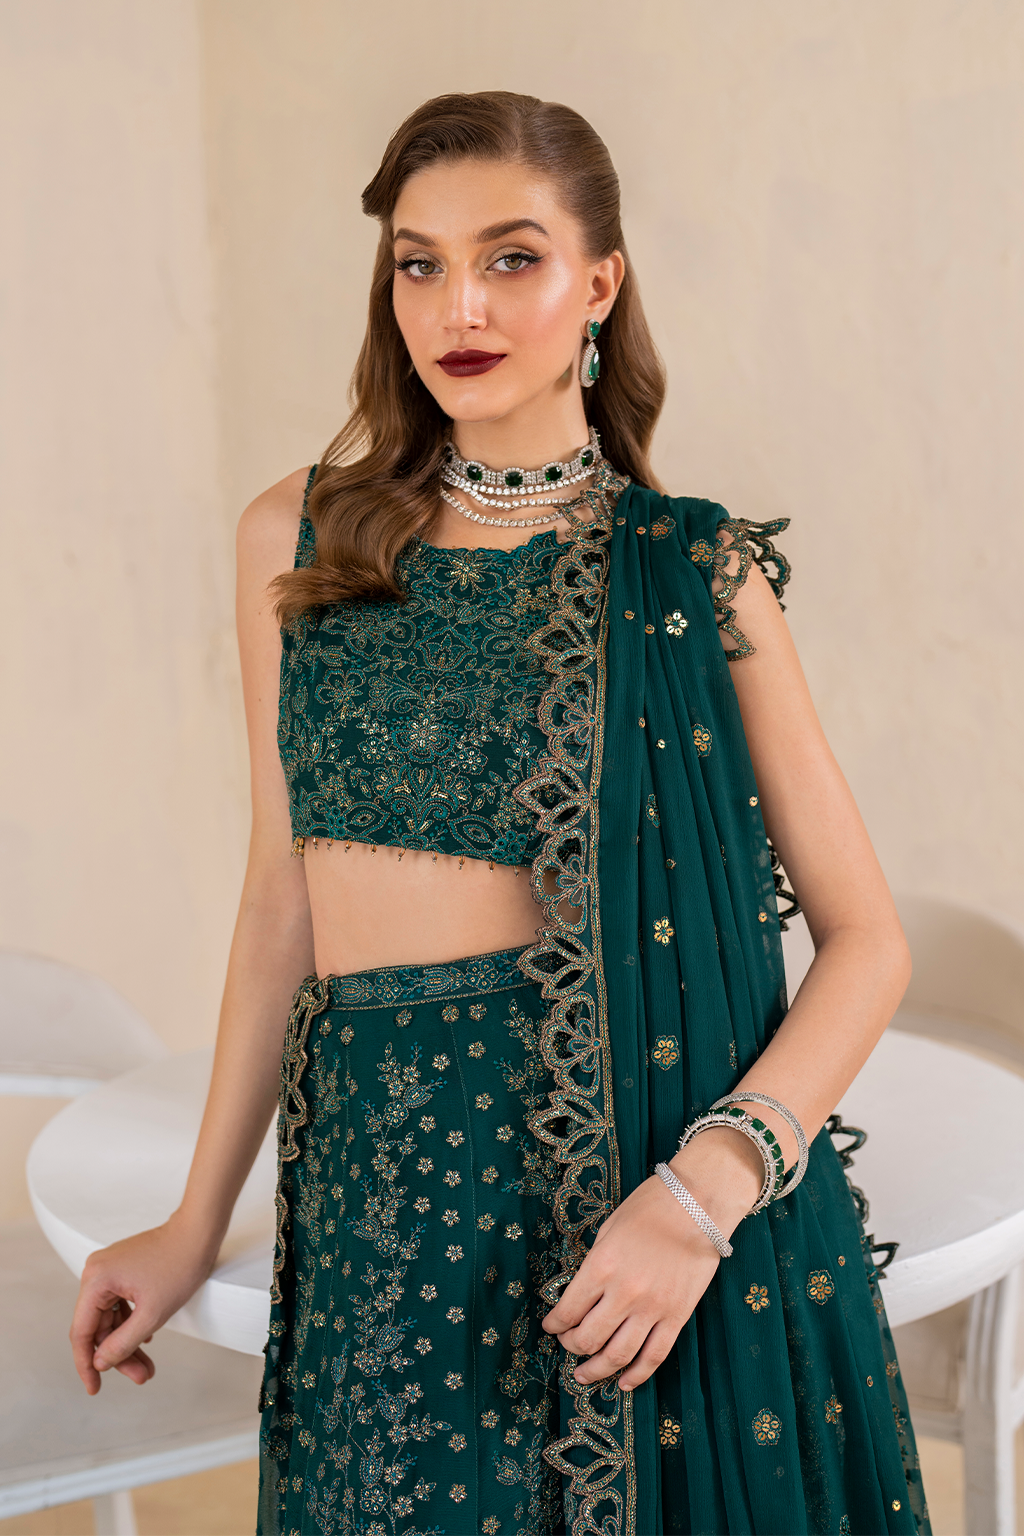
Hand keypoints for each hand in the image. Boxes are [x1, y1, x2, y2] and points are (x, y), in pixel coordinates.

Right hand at [69, 1212, 218, 1393]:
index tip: (94, 1389)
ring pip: (111, 1319)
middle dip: (118, 1356)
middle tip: (142, 1377)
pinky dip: (132, 1325)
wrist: (199, 1233)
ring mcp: (109, 1270)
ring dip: (127, 1343)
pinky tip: (146, 1342)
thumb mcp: (152, 1314)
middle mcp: (96, 1273)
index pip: (82, 1333)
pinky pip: (120, 1305)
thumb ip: (122, 1343)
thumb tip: (99, 1363)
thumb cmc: (179, 1266)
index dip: (86, 1365)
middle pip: (99, 1327)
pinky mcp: (123, 1270)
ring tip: (147, 1368)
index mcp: (96, 1280)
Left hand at [541, 1127, 763, 1389]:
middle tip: (567, 1344)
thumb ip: (594, 1266)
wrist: (697, 1203)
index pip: (568, 1310)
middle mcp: (624, 1293)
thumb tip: (581, 1296)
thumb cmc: (649, 1208)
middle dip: (572, 1346)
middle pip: (589, 1338)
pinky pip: (654, 1356)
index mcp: (601, 1267)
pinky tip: (625, 1383)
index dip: (554, 1323)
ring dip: (597, 1370)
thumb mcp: (608, 1230)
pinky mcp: (677, 1316)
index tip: (550, 1326)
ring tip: (584, 1375)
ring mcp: (653, 1308)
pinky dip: (637, 1375)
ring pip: (619, 1355)